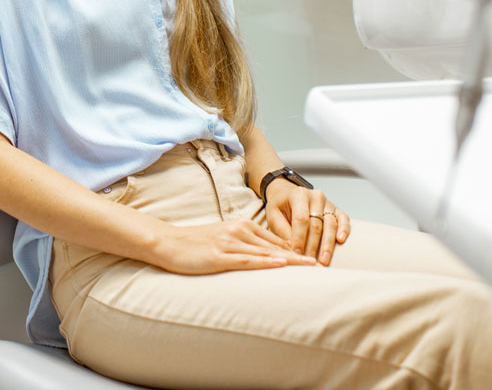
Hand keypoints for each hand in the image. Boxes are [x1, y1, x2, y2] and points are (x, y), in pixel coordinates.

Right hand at [149, 218, 315, 274]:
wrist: (168, 243)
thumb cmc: (195, 244)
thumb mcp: (223, 239)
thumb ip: (244, 245)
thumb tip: (265, 256)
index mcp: (242, 226)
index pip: (276, 239)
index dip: (297, 248)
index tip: (316, 256)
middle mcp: (239, 231)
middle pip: (276, 245)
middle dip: (300, 254)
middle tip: (323, 263)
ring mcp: (230, 243)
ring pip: (266, 252)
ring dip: (290, 259)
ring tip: (311, 266)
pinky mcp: (220, 256)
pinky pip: (248, 260)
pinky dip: (266, 262)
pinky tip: (281, 264)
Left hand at [263, 181, 350, 265]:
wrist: (288, 194)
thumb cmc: (281, 206)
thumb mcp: (274, 215)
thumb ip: (282, 230)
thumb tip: (292, 248)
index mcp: (298, 195)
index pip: (301, 219)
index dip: (299, 238)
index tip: (297, 253)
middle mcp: (315, 197)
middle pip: (316, 225)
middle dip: (313, 246)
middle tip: (310, 261)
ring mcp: (328, 202)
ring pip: (330, 225)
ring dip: (327, 245)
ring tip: (324, 261)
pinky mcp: (336, 209)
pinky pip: (343, 219)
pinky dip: (344, 230)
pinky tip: (340, 241)